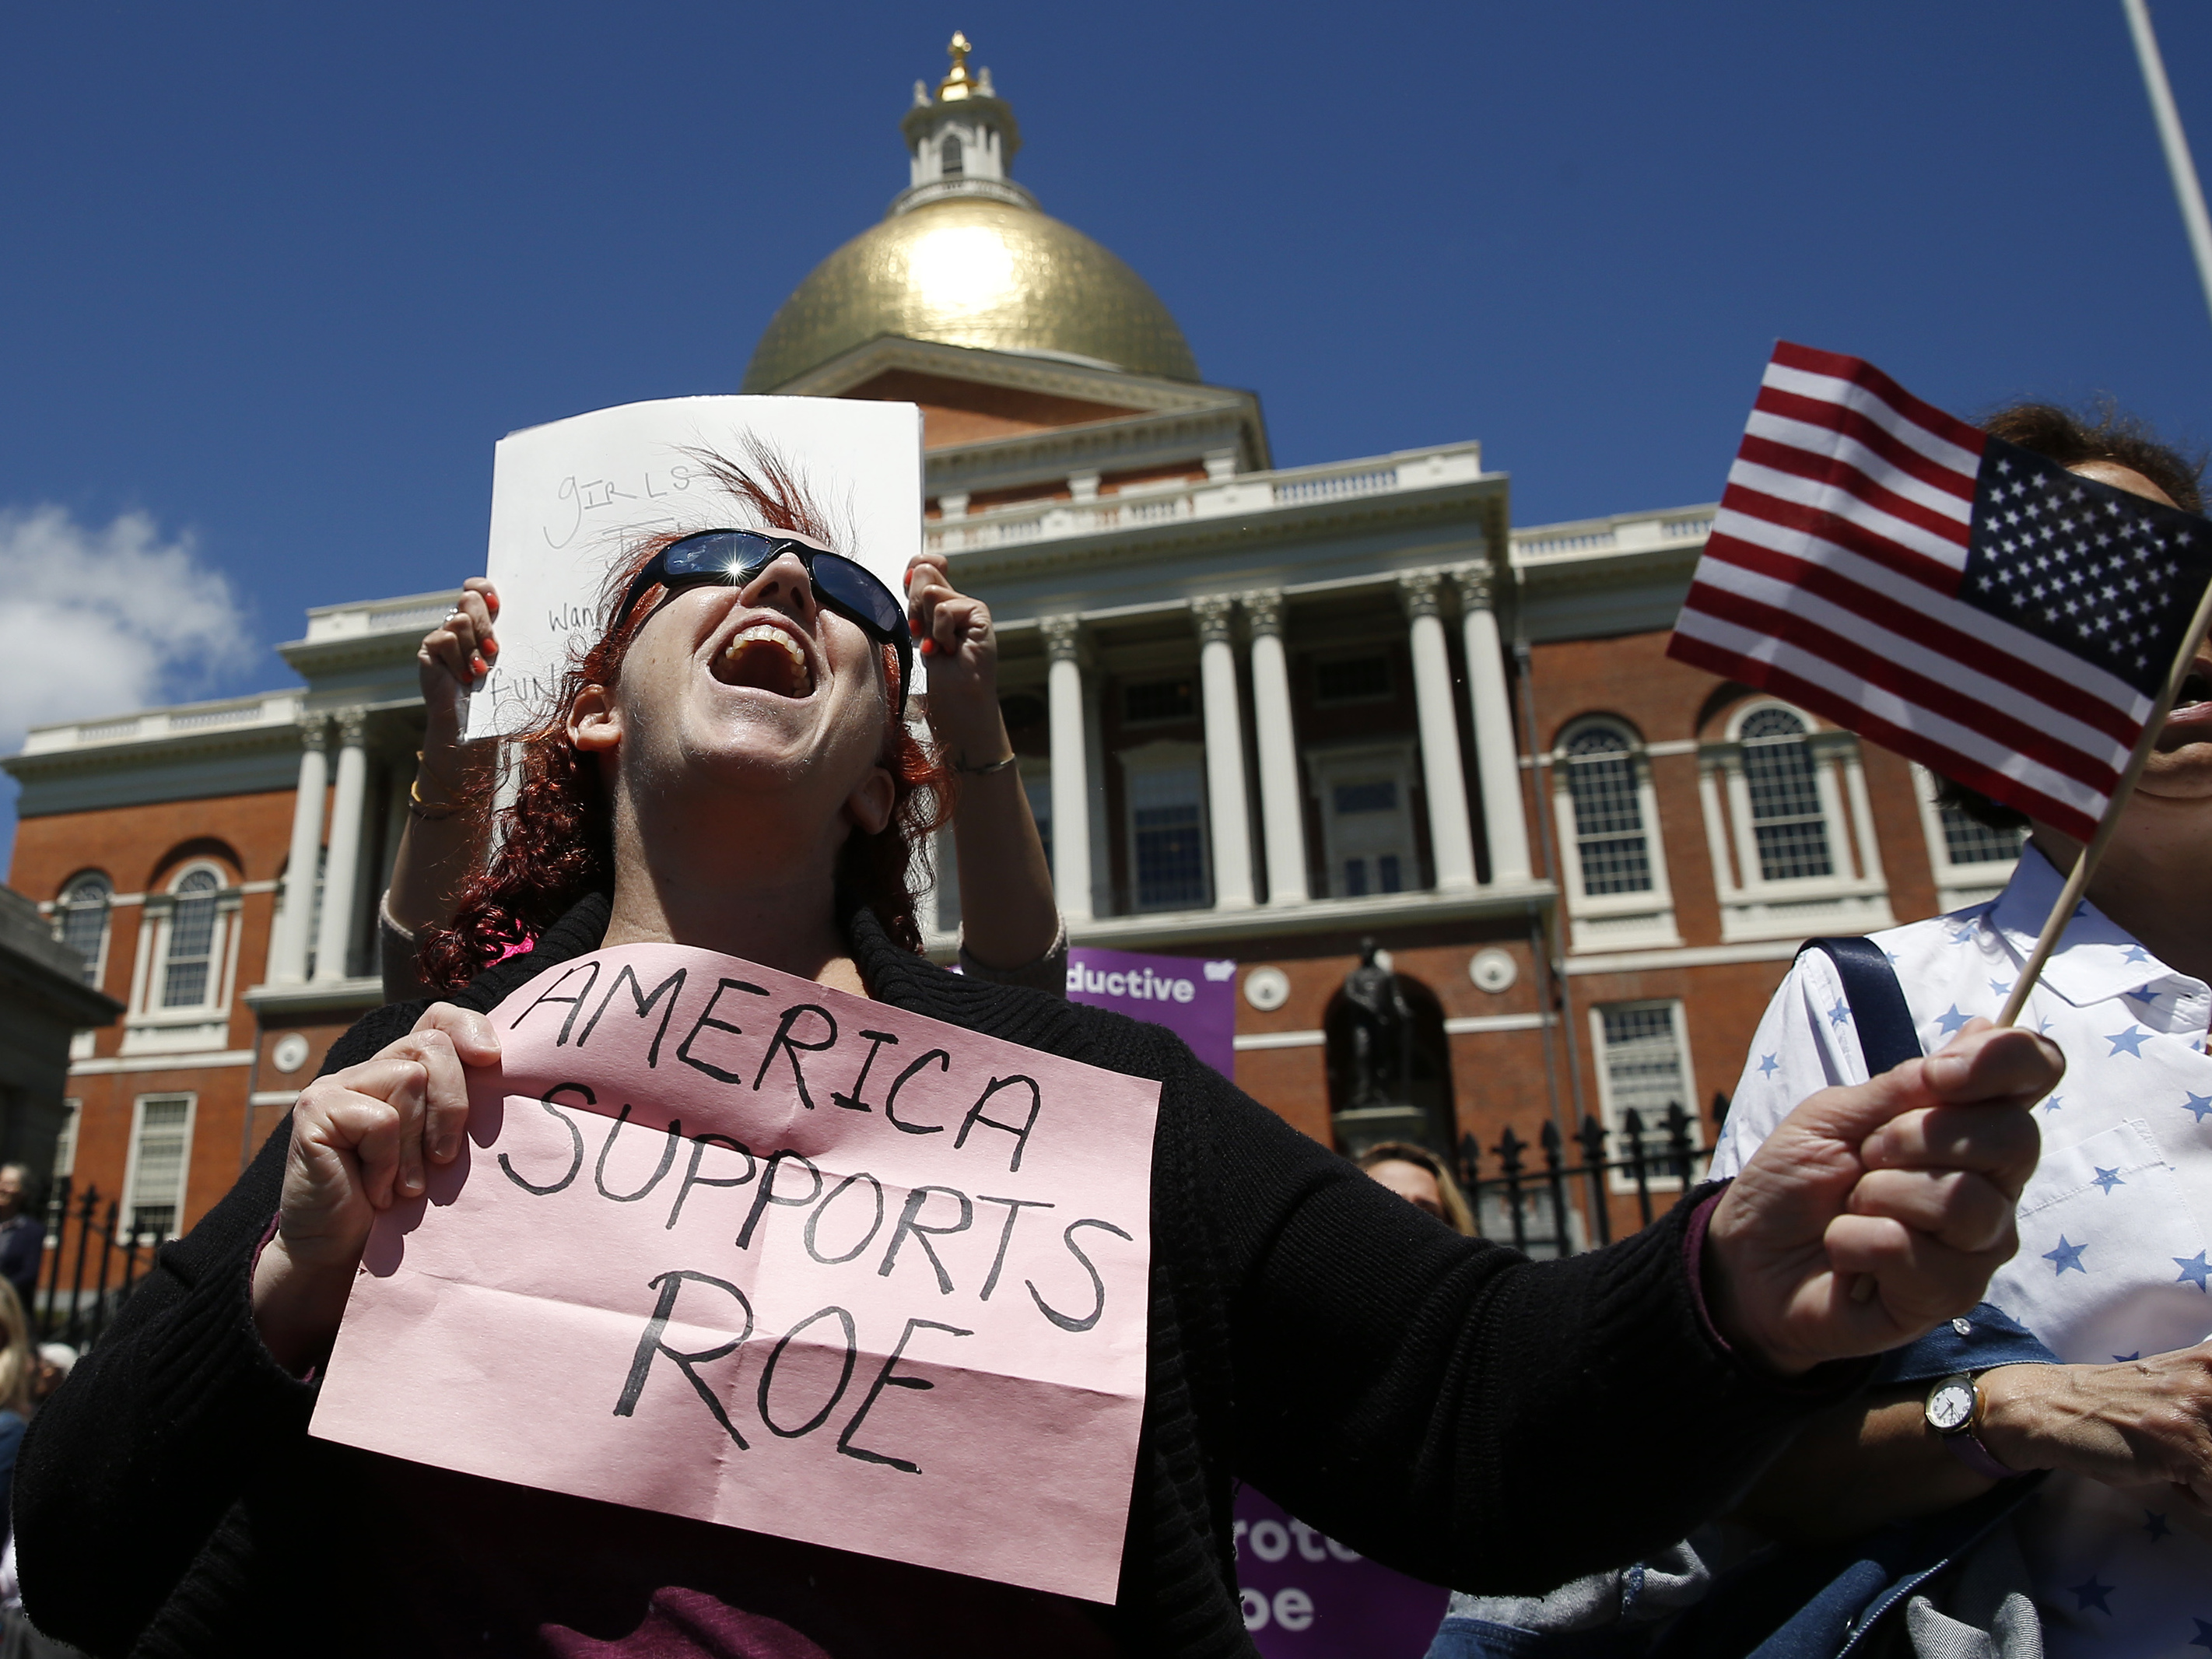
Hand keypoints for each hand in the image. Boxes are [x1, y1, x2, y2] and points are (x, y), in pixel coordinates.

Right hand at [250, 1004, 498, 1368]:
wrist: (338, 1252)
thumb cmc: (400, 1204)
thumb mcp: (440, 1151)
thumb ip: (460, 1111)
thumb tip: (512, 1081)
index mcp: (402, 1072)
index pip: (438, 1019)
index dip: (468, 1026)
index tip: (493, 1058)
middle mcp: (367, 1069)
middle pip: (431, 1047)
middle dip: (452, 1105)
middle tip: (444, 1160)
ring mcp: (335, 1084)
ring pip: (407, 1082)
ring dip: (415, 1148)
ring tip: (405, 1188)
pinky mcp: (314, 1108)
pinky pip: (379, 1120)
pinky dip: (387, 1162)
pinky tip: (375, 1191)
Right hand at [417, 578, 498, 738]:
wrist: (472, 721)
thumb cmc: (496, 691)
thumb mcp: (507, 659)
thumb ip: (509, 635)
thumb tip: (529, 614)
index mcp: (481, 621)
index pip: (477, 588)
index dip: (484, 589)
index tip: (496, 604)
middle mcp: (459, 623)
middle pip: (469, 599)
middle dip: (485, 625)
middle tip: (493, 650)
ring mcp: (442, 635)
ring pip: (459, 619)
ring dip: (474, 648)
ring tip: (480, 671)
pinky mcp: (428, 649)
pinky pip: (445, 639)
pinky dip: (459, 660)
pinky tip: (464, 677)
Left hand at [904, 551, 1005, 763]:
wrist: (958, 702)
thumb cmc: (938, 677)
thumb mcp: (917, 634)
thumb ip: (915, 600)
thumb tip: (915, 568)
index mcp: (938, 602)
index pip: (924, 563)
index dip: (913, 571)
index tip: (908, 590)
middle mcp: (954, 600)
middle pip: (923, 573)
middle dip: (913, 608)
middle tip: (922, 635)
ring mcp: (969, 606)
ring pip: (929, 591)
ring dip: (926, 625)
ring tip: (938, 646)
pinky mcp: (979, 614)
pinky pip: (944, 608)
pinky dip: (940, 632)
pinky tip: (950, 649)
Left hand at [1704, 1020, 2055, 1376]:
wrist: (1748, 1260)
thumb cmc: (1795, 1182)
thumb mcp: (1835, 1115)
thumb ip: (1906, 1085)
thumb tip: (1983, 1030)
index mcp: (1970, 1123)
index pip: (2035, 1070)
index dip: (2003, 1061)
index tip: (1938, 1075)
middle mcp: (1994, 1182)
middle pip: (2014, 1138)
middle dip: (1914, 1136)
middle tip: (1865, 1156)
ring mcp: (1980, 1243)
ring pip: (1963, 1200)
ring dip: (1879, 1194)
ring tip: (1852, 1208)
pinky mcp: (1952, 1295)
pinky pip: (1912, 1251)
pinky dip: (1855, 1241)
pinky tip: (1845, 1252)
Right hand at [1981, 1348, 2211, 1521]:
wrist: (2051, 1408)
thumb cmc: (2117, 1409)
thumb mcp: (2181, 1391)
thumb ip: (2210, 1410)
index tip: (2200, 1450)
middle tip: (2193, 1461)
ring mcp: (2198, 1406)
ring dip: (2209, 1481)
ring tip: (2185, 1470)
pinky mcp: (2182, 1441)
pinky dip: (2202, 1500)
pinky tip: (2171, 1480)